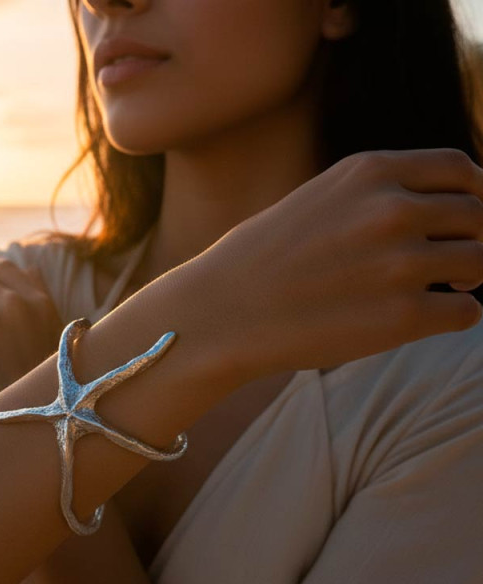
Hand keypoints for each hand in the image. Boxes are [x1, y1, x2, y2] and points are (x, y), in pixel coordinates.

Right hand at [188, 148, 482, 381]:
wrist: (220, 314)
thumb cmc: (259, 262)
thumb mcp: (317, 200)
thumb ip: (374, 196)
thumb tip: (433, 210)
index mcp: (371, 172)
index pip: (460, 170)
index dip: (473, 194)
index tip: (465, 218)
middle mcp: (393, 210)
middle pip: (476, 217)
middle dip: (472, 240)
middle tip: (458, 266)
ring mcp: (402, 264)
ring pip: (478, 263)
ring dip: (467, 279)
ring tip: (442, 291)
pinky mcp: (403, 317)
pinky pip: (467, 312)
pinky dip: (458, 316)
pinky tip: (427, 319)